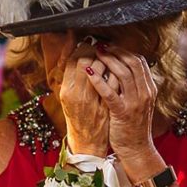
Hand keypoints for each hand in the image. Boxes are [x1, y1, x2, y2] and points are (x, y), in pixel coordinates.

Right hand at [57, 36, 108, 156]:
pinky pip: (114, 84)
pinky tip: (119, 71)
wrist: (89, 143)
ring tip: (111, 56)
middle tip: (102, 47)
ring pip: (102, 69)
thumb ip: (70, 74)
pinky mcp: (108, 107)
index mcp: (66, 91)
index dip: (81, 48)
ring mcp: (93, 101)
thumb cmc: (77, 117)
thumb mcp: (68, 96)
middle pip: (86, 61)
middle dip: (96, 51)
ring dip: (108, 59)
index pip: (72, 60)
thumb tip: (71, 50)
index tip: (88, 44)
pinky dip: (117, 74)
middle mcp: (77, 95)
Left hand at [85, 44, 160, 175]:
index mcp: (149, 89)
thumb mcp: (139, 102)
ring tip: (94, 53)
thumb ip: (135, 86)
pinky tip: (88, 71)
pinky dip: (98, 80)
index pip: (139, 61)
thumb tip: (123, 68)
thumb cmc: (133, 125)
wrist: (137, 149)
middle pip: (132, 63)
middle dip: (115, 51)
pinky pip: (110, 91)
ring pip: (122, 73)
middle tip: (100, 45)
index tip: (110, 45)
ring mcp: (135, 102)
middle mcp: (145, 93)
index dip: (124, 51)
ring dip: (107, 61)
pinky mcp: (122, 112)